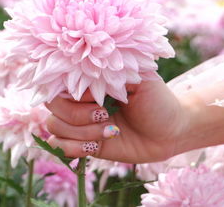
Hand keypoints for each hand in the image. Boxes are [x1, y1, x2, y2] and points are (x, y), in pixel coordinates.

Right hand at [45, 79, 186, 162]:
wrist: (171, 132)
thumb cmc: (157, 100)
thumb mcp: (139, 79)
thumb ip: (110, 75)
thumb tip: (82, 83)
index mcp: (92, 79)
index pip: (59, 79)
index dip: (69, 90)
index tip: (95, 96)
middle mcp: (82, 100)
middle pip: (52, 105)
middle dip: (76, 114)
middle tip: (104, 114)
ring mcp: (81, 123)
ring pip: (54, 126)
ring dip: (81, 132)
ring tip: (109, 131)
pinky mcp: (85, 144)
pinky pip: (60, 147)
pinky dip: (75, 148)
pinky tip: (98, 144)